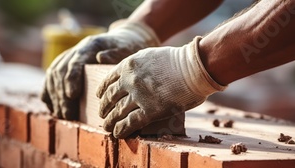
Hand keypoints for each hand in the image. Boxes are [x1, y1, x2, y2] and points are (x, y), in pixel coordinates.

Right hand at [41, 20, 159, 119]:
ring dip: (55, 97)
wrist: (121, 41)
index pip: (75, 61)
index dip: (72, 78)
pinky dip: (49, 93)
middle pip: (61, 72)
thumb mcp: (127, 50)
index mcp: (90, 45)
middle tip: (68, 114)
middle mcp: (75, 50)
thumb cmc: (126, 49)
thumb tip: (100, 57)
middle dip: (62, 95)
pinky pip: (50, 79)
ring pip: (53, 76)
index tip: (72, 95)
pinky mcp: (64, 67)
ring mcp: (68, 58)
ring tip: (63, 115)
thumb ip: (115, 54)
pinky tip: (53, 108)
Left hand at [96, 37, 225, 137]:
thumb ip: (139, 66)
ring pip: (117, 112)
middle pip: (110, 97)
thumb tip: (134, 75)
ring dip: (110, 121)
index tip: (99, 96)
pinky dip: (122, 129)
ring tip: (106, 126)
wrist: (195, 67)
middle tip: (102, 114)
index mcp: (129, 65)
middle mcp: (130, 80)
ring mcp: (139, 96)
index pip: (108, 80)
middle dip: (104, 107)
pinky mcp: (150, 110)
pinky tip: (117, 133)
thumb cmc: (179, 60)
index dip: (102, 90)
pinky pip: (130, 122)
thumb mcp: (151, 56)